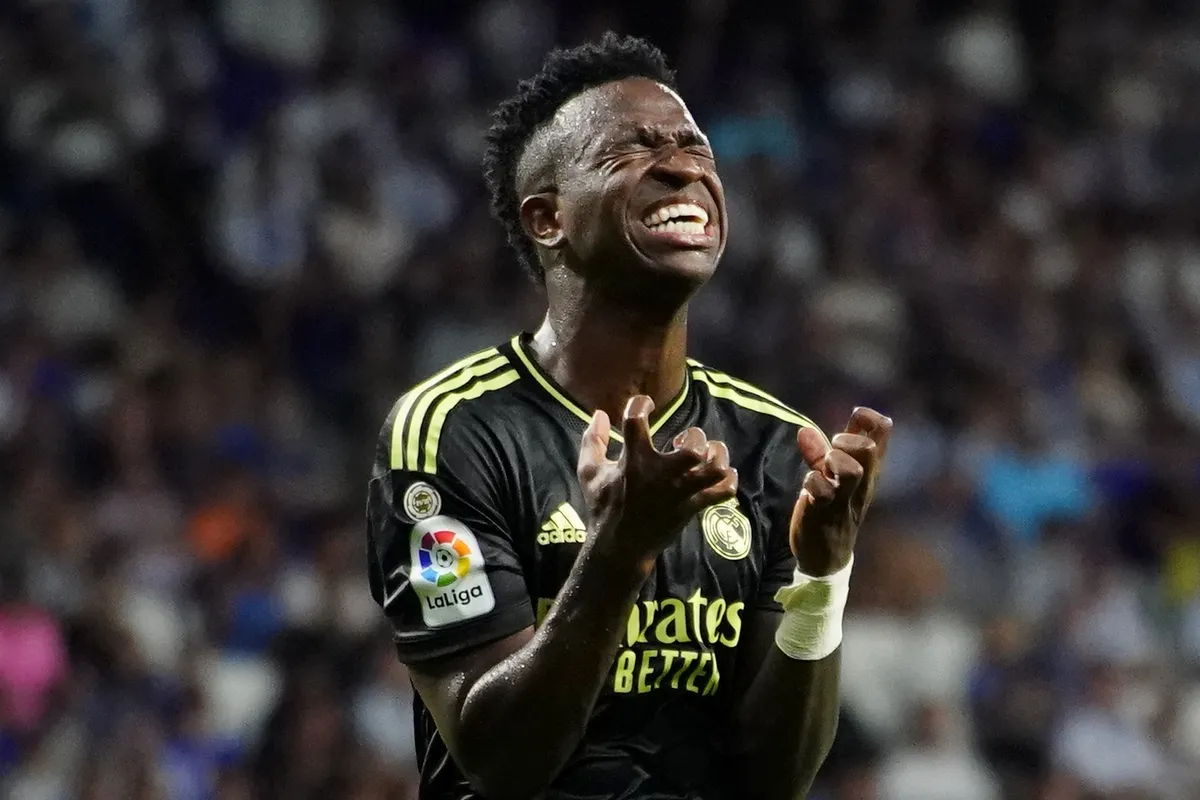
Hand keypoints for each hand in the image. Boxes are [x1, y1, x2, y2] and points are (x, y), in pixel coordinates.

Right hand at [578, 395, 737, 564]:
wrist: (619, 548)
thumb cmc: (604, 507)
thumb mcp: (589, 473)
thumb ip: (593, 441)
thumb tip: (598, 413)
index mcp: (633, 462)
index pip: (636, 421)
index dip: (641, 405)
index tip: (644, 406)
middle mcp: (660, 475)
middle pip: (694, 448)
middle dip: (694, 437)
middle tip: (684, 443)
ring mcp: (680, 493)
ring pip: (714, 469)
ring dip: (716, 456)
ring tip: (707, 455)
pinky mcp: (691, 508)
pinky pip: (723, 492)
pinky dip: (728, 480)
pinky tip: (720, 474)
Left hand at [789, 407, 892, 575]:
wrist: (826, 557)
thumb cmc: (830, 509)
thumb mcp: (828, 477)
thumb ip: (817, 453)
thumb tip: (804, 430)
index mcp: (867, 470)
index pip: (881, 433)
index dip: (869, 417)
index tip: (854, 418)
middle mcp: (862, 484)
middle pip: (868, 450)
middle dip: (848, 441)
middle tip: (832, 447)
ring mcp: (845, 499)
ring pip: (852, 471)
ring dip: (833, 461)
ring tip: (824, 468)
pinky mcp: (826, 514)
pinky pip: (823, 493)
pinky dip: (813, 483)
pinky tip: (808, 490)